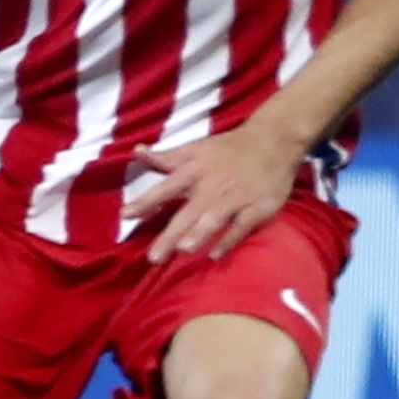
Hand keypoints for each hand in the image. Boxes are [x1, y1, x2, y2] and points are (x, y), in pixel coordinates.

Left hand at [131, 115, 302, 262]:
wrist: (273, 140)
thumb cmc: (228, 148)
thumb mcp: (195, 148)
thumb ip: (166, 157)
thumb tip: (136, 151)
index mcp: (194, 171)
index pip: (165, 188)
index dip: (145, 201)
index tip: (125, 215)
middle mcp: (211, 186)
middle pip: (187, 212)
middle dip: (170, 234)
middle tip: (153, 258)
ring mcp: (235, 197)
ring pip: (215, 217)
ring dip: (199, 233)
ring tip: (183, 250)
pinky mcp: (257, 207)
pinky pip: (242, 226)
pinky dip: (230, 239)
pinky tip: (216, 255)